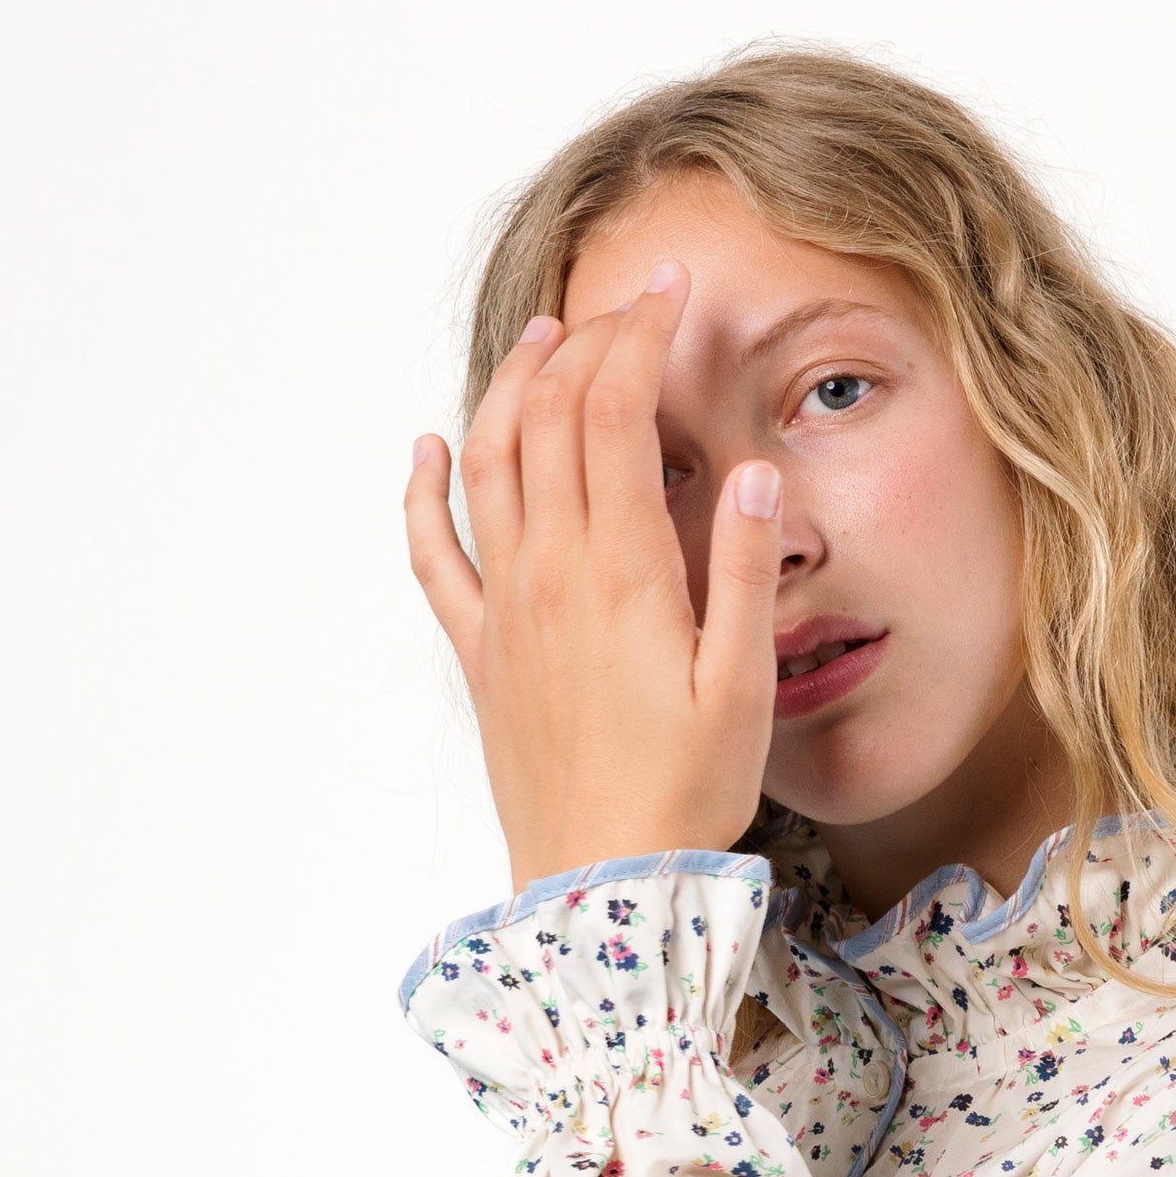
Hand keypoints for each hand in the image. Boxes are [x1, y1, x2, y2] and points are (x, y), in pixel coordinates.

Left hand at [404, 262, 784, 889]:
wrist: (602, 883)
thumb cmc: (684, 797)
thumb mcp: (742, 688)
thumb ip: (738, 574)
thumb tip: (748, 476)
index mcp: (619, 571)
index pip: (614, 410)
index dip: (639, 335)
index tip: (669, 294)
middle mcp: (548, 573)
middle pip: (549, 415)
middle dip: (587, 342)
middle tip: (627, 311)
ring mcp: (504, 609)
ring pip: (490, 461)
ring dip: (511, 385)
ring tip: (543, 337)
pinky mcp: (479, 652)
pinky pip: (434, 554)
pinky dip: (426, 490)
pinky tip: (431, 449)